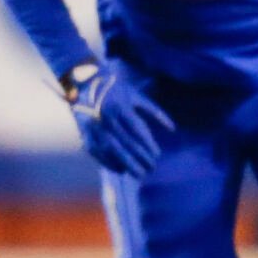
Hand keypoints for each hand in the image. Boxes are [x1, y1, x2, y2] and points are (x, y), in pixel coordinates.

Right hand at [67, 61, 174, 176]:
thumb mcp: (136, 96)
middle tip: (151, 168)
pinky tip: (121, 170)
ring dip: (126, 163)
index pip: (137, 129)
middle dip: (139, 157)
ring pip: (111, 149)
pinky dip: (108, 163)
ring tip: (139, 174)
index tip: (157, 155)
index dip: (147, 144)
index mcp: (121, 106)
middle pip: (125, 142)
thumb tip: (172, 129)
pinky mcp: (85, 133)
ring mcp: (94, 126)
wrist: (85, 84)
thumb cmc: (117, 91)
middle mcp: (106, 117)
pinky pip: (96, 152)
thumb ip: (155, 112)